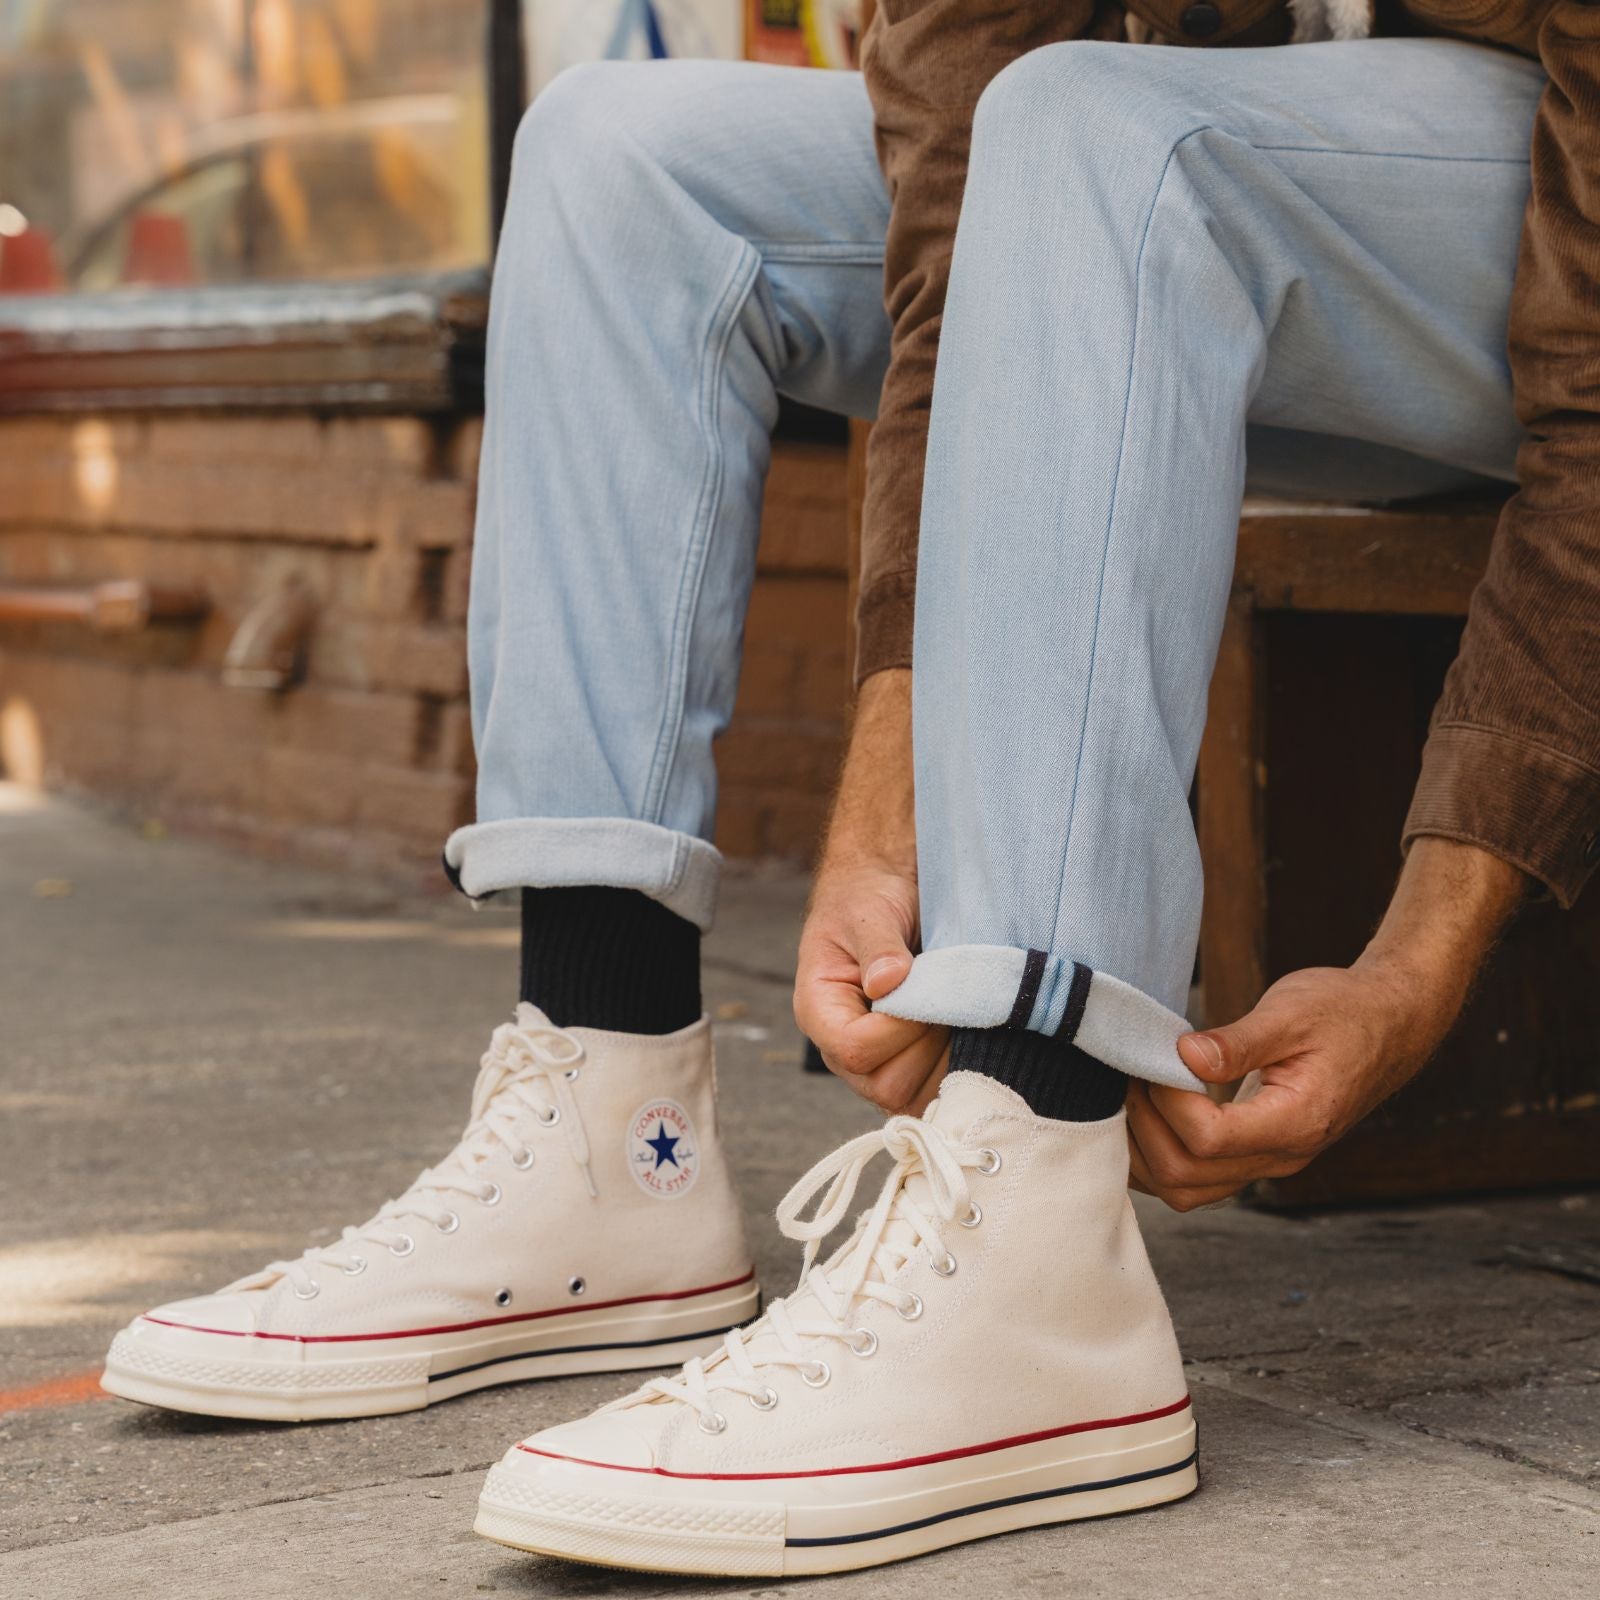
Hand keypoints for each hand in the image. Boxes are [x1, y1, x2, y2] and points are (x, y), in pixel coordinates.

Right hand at [795, 860, 948, 1115]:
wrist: (884, 893)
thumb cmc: (868, 898)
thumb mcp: (869, 912)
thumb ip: (878, 946)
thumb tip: (886, 982)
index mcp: (818, 1010)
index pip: (853, 1048)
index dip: (897, 1028)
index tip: (920, 987)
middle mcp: (839, 1046)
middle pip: (883, 1085)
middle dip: (923, 1044)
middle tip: (940, 997)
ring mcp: (872, 1062)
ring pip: (911, 1095)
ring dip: (943, 1057)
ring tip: (950, 1008)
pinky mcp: (903, 1064)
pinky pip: (929, 1091)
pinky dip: (954, 1068)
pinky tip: (962, 1028)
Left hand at [1126, 960, 1445, 1209]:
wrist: (1389, 1022)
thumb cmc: (1344, 1010)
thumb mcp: (1291, 1011)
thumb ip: (1237, 1041)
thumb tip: (1182, 1057)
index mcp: (1297, 1121)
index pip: (1208, 1139)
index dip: (1167, 1103)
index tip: (1156, 1059)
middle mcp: (1284, 1155)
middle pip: (1187, 1177)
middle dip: (1144, 1128)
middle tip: (1131, 1077)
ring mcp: (1271, 1161)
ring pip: (1187, 1191)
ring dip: (1145, 1152)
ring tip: (1131, 1095)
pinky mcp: (1259, 1154)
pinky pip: (1198, 1179)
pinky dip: (1160, 1157)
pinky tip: (1145, 1113)